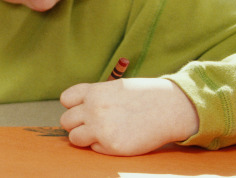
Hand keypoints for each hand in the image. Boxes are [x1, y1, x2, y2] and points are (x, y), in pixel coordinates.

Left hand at [59, 78, 197, 155]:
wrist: (170, 108)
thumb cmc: (145, 97)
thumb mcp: (117, 87)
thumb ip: (96, 96)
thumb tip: (77, 108)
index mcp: (94, 91)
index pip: (66, 100)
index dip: (74, 106)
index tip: (85, 109)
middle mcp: (94, 109)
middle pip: (66, 121)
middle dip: (77, 123)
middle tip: (93, 124)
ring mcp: (101, 128)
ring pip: (74, 138)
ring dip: (85, 137)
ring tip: (103, 132)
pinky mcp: (112, 146)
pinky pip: (94, 148)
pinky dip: (102, 146)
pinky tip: (118, 137)